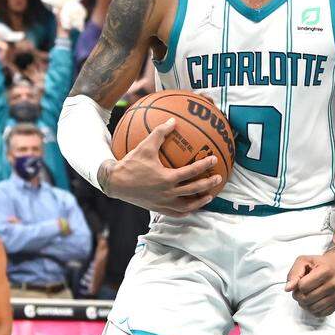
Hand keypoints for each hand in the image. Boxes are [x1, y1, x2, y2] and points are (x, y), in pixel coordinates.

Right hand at [98, 118, 222, 215]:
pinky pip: (174, 213)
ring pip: (186, 206)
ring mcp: (162, 203)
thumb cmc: (130, 163)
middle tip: (219, 178)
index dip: (205, 166)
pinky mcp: (157, 208)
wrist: (115, 182)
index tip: (214, 160)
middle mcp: (167, 193)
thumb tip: (173, 121)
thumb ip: (160, 133)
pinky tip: (191, 209)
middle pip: (193, 190)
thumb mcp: (145, 146)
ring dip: (200, 202)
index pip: (191, 172)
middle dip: (208, 184)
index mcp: (166, 178)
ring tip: (210, 196)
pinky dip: (184, 212)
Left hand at [285, 252, 334, 316]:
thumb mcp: (304, 260)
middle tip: (300, 290)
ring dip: (305, 304)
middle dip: (299, 295)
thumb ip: (294, 273)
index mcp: (325, 271)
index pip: (303, 286)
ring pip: (312, 308)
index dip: (297, 285)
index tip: (300, 281)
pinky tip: (313, 301)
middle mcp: (333, 284)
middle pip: (306, 299)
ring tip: (306, 295)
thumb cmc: (320, 263)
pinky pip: (320, 314)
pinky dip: (313, 309)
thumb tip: (288, 288)